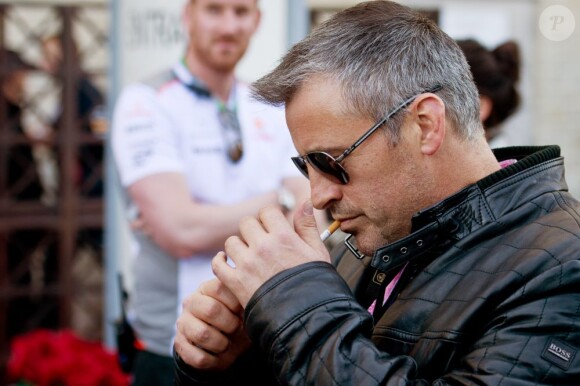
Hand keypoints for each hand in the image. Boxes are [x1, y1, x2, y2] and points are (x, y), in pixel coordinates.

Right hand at [174, 279, 250, 370]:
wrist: (227, 345)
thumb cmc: (238, 320)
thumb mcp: (244, 306)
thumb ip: (244, 295)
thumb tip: (247, 287)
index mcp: (207, 288)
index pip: (218, 288)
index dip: (235, 302)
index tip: (242, 311)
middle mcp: (191, 302)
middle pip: (210, 310)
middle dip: (230, 324)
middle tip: (236, 328)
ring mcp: (183, 323)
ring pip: (202, 334)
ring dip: (221, 344)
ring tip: (227, 343)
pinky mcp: (179, 344)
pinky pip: (198, 357)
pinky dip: (213, 361)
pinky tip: (218, 356)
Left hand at [212, 200, 330, 307]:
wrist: (305, 318)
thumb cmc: (315, 285)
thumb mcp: (317, 252)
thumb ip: (307, 225)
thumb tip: (305, 202)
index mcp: (283, 237)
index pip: (267, 212)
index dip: (269, 218)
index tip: (272, 227)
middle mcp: (262, 247)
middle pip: (246, 223)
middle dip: (253, 230)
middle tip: (259, 242)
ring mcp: (247, 264)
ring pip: (231, 242)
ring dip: (238, 247)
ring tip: (247, 256)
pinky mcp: (235, 282)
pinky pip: (218, 264)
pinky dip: (220, 262)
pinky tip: (226, 262)